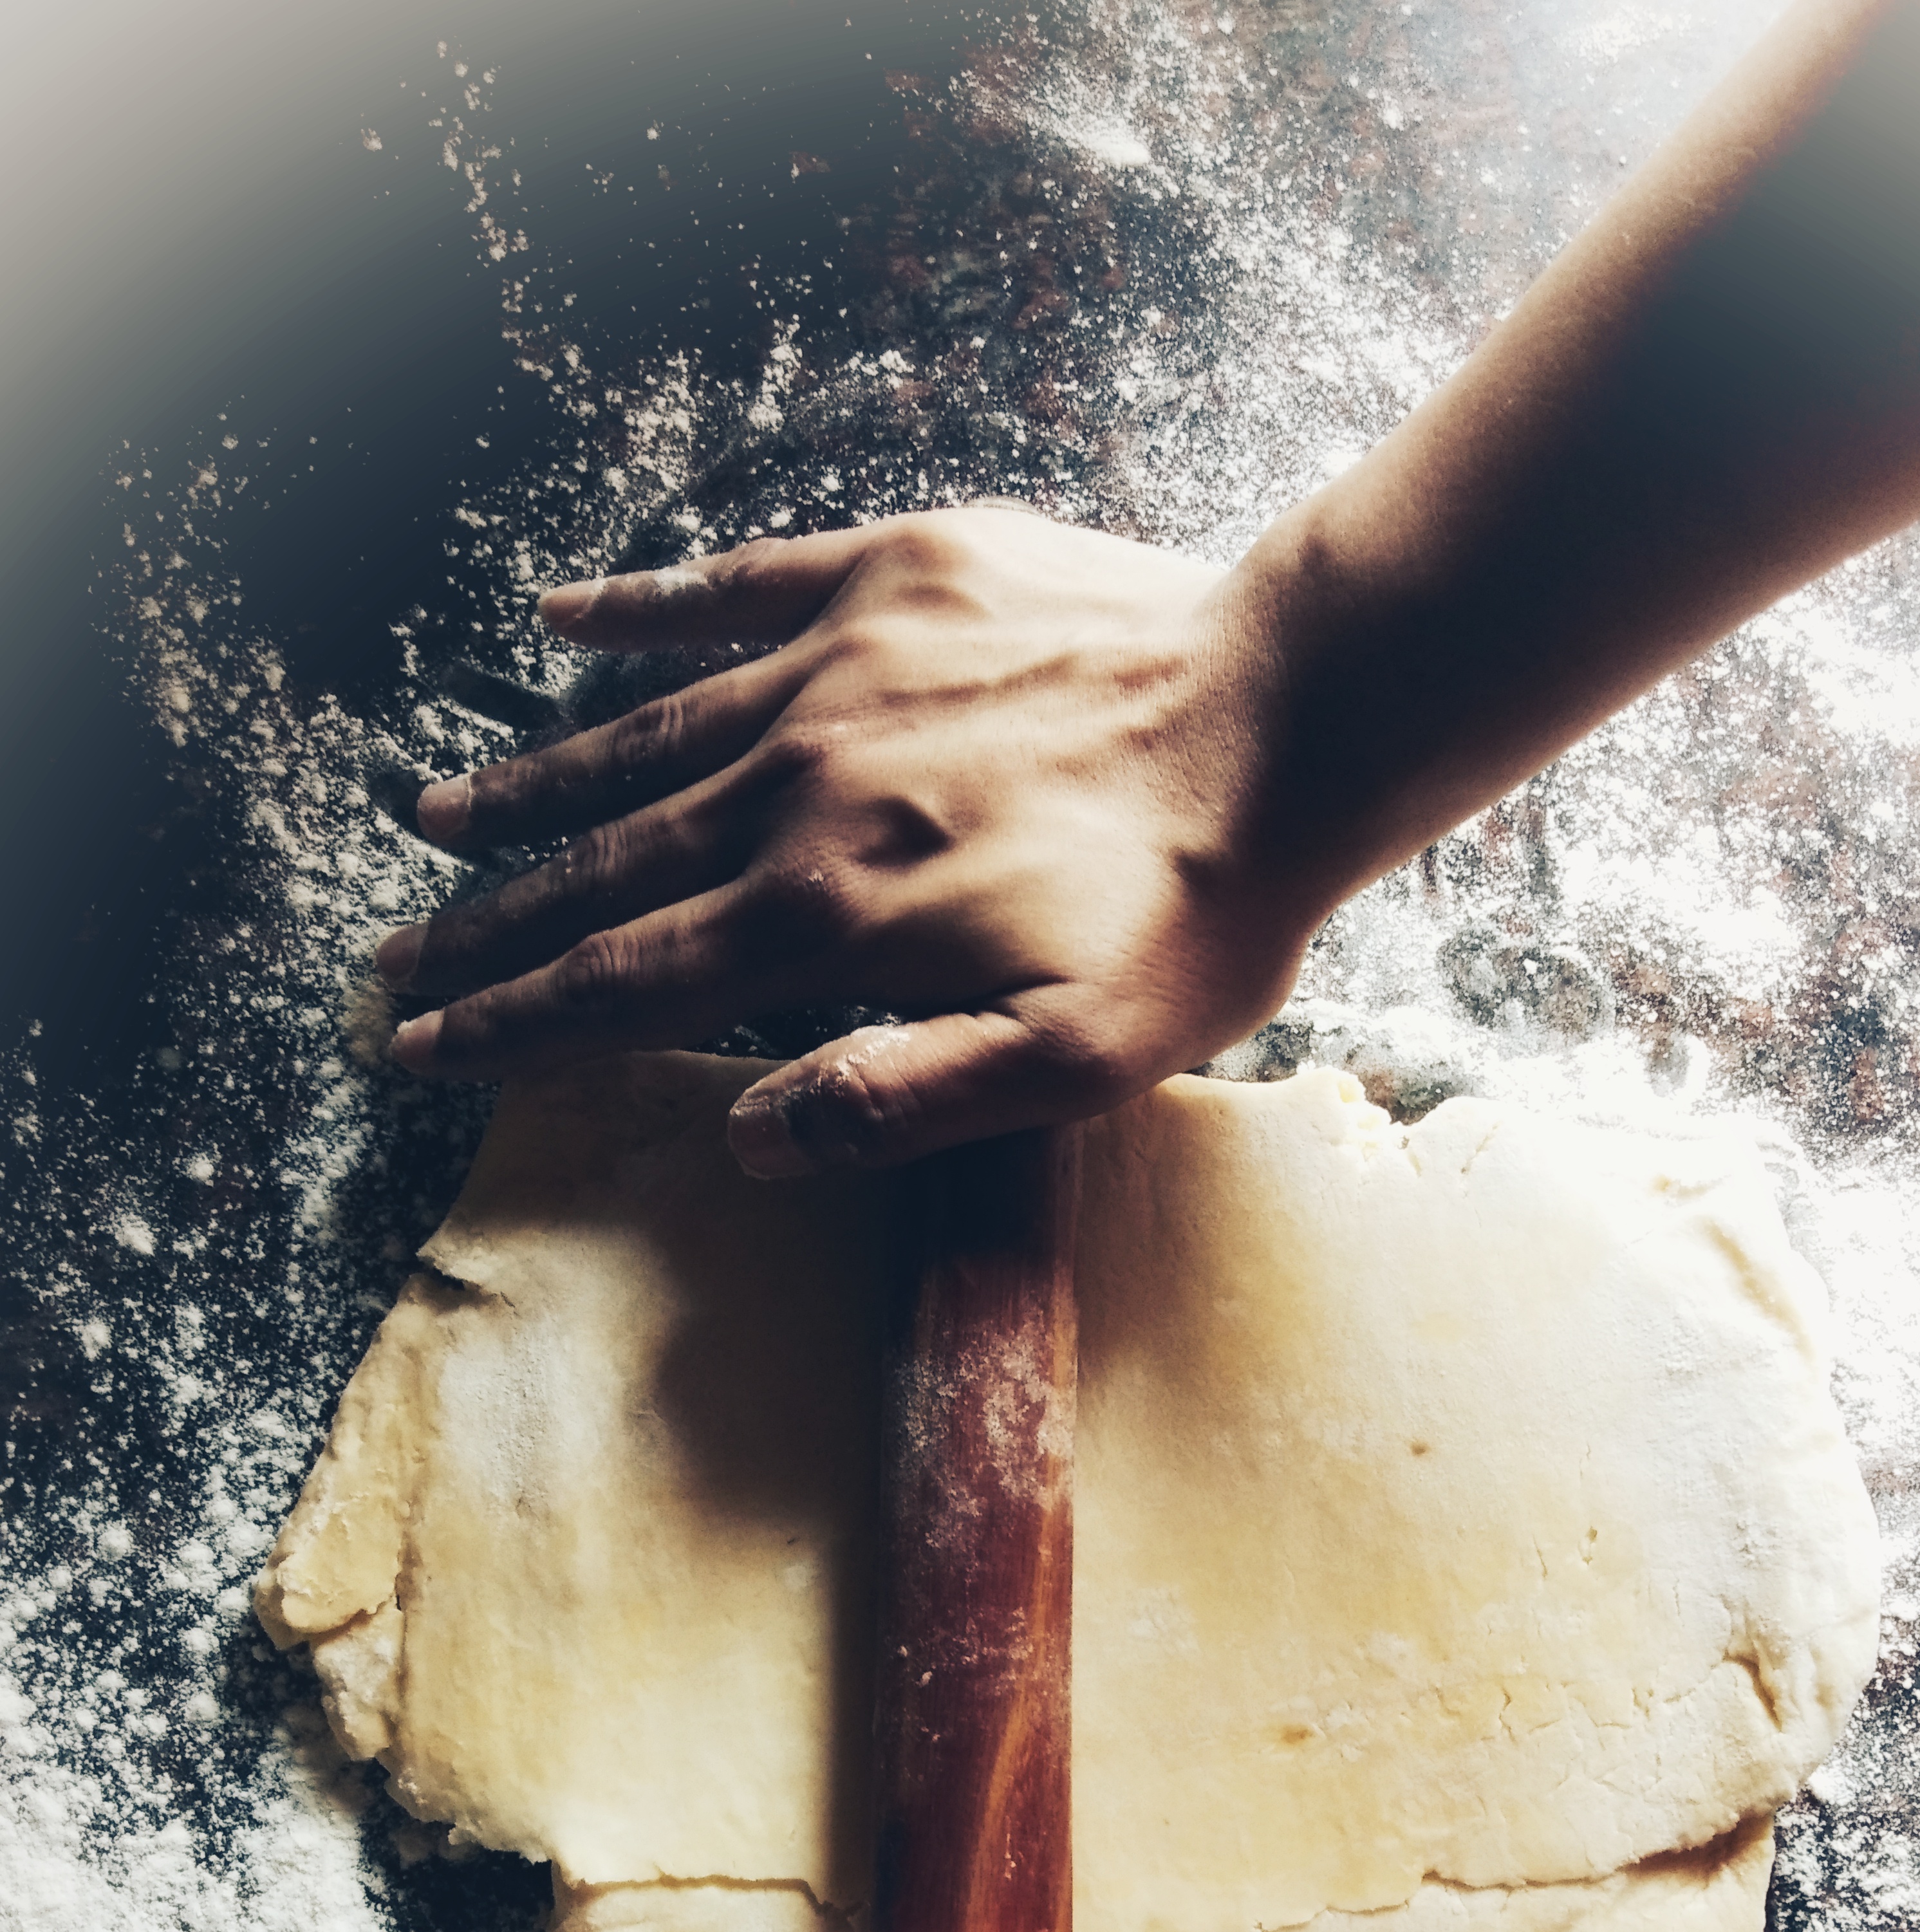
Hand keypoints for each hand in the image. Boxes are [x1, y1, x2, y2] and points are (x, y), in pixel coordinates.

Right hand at [376, 509, 1317, 1172]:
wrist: (1296, 712)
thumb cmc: (1197, 908)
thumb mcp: (1073, 1066)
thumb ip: (900, 1105)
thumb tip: (746, 1141)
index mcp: (826, 918)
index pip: (624, 985)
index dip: (512, 1025)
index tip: (417, 1046)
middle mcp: (796, 788)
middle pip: (602, 870)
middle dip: (489, 925)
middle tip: (395, 959)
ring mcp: (836, 669)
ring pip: (641, 739)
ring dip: (535, 786)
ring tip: (443, 813)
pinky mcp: (891, 574)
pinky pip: (732, 590)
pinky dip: (641, 610)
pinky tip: (562, 618)